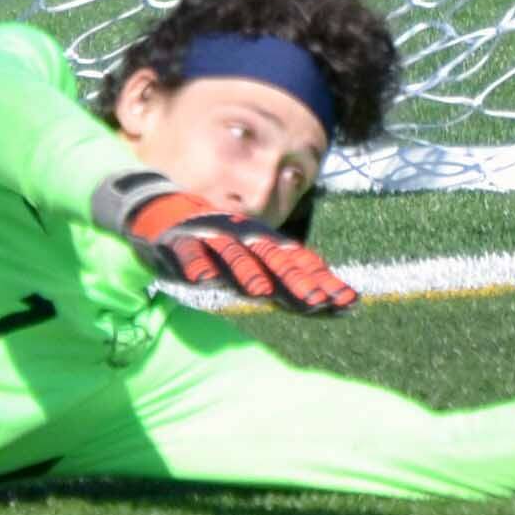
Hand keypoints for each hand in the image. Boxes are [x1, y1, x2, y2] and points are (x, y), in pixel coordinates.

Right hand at [92, 170, 357, 313]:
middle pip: (275, 261)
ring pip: (233, 257)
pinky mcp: (178, 244)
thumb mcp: (260, 262)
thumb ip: (295, 283)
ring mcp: (211, 239)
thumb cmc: (223, 244)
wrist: (164, 210)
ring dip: (246, 273)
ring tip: (260, 292)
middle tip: (316, 302)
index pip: (302, 264)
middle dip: (295, 281)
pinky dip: (195, 265)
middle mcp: (245, 239)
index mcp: (267, 244)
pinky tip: (202, 279)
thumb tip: (343, 304)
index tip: (350, 304)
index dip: (325, 283)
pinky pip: (187, 255)